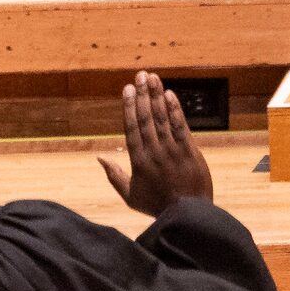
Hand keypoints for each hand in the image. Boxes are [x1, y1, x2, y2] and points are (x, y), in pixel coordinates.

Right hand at [97, 70, 213, 215]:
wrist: (188, 214)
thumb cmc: (157, 205)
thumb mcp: (129, 195)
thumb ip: (114, 175)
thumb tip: (99, 158)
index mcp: (138, 161)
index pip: (131, 128)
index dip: (128, 106)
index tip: (127, 89)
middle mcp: (154, 152)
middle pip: (146, 118)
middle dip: (142, 95)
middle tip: (140, 76)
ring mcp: (173, 151)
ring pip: (163, 118)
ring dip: (157, 96)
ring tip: (154, 79)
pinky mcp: (190, 151)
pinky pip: (181, 127)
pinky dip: (176, 110)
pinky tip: (170, 95)